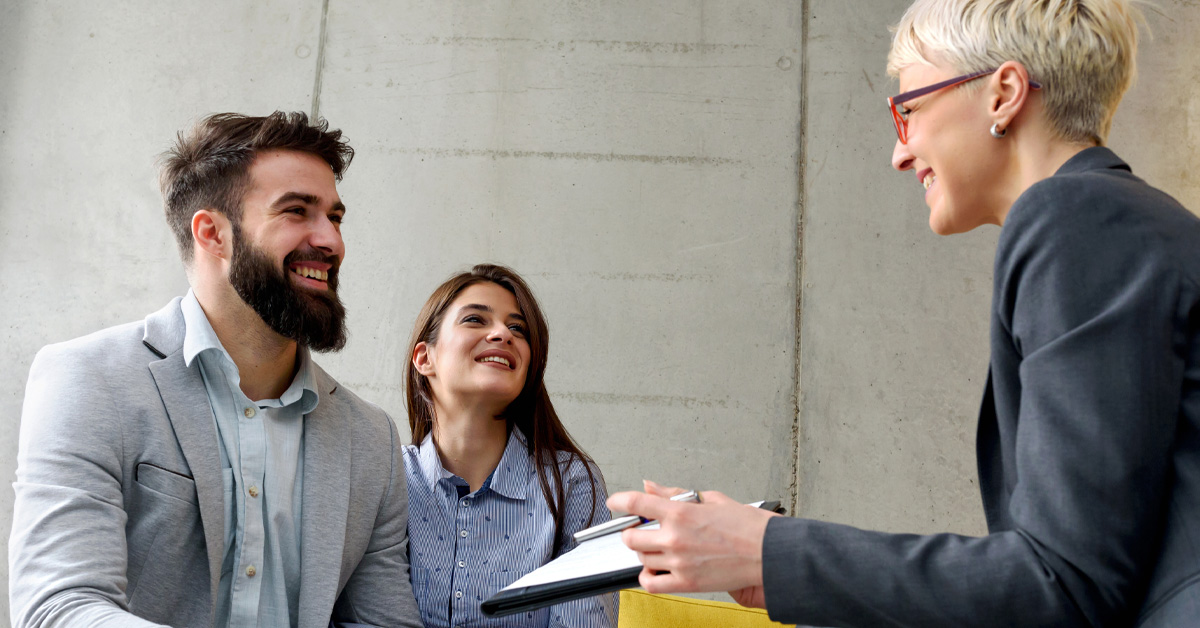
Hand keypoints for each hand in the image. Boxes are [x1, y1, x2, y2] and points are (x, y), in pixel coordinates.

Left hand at [606, 480, 778, 607]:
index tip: (615, 502)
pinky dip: (648, 578)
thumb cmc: (748, 526)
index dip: (619, 501)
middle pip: (631, 537)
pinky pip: (652, 584)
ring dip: (644, 553)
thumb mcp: (712, 499)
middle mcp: (675, 537)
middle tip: (642, 530)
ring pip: (641, 559)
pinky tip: (655, 571)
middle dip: (632, 532)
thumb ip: (676, 494)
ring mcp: (679, 562)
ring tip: (657, 549)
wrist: (769, 553)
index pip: (636, 503)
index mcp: (681, 513)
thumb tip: (653, 487)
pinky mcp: (686, 583)